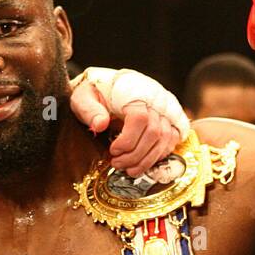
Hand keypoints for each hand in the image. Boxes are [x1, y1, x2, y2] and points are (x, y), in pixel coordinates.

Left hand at [69, 68, 189, 176]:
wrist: (108, 85)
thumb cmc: (95, 92)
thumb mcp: (83, 97)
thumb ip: (89, 110)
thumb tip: (100, 124)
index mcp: (134, 91)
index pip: (140, 118)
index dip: (127, 140)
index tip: (113, 150)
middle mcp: (155, 99)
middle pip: (154, 132)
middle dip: (135, 155)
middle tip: (117, 164)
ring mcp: (165, 108)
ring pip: (165, 139)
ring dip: (146, 160)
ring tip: (128, 169)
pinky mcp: (170, 118)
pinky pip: (172, 139)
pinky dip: (158, 155)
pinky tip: (142, 162)